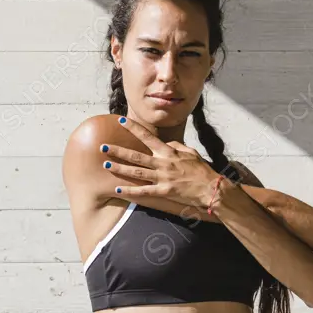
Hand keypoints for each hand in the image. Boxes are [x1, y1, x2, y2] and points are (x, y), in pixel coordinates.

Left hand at [100, 116, 223, 208]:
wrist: (210, 188)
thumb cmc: (201, 170)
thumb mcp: (190, 153)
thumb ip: (176, 146)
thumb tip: (167, 143)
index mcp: (168, 152)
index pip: (147, 136)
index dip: (133, 128)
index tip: (120, 120)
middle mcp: (162, 163)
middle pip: (135, 156)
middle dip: (118, 151)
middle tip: (103, 147)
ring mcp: (162, 178)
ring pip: (136, 172)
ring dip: (119, 168)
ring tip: (106, 165)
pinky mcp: (163, 191)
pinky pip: (143, 191)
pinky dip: (130, 191)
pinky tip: (118, 189)